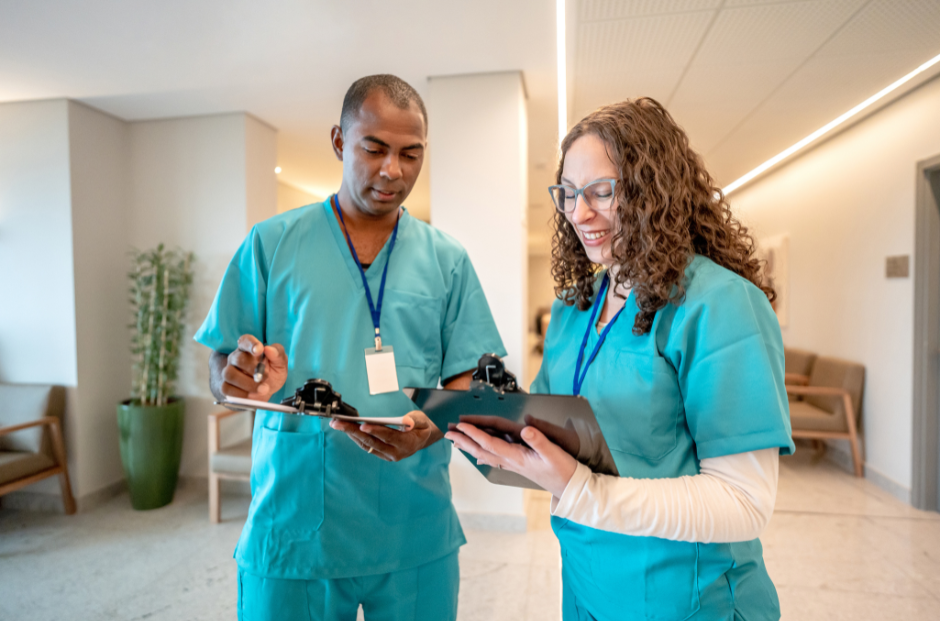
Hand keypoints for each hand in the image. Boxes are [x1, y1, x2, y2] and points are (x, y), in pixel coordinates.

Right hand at [220, 335, 287, 400]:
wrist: (266, 391)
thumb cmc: (272, 373)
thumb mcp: (281, 364)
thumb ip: (278, 354)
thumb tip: (269, 349)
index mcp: (249, 348)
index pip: (245, 340)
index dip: (251, 344)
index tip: (259, 350)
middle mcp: (236, 357)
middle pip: (238, 359)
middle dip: (254, 370)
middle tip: (266, 377)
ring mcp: (229, 371)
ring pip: (230, 374)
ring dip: (248, 383)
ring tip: (262, 388)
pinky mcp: (226, 386)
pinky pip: (226, 388)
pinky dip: (240, 394)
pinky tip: (251, 395)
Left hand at [329, 410, 442, 461]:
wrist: (423, 439)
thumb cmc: (421, 427)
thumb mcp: (423, 421)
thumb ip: (415, 421)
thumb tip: (406, 421)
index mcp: (407, 444)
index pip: (389, 437)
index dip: (376, 430)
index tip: (363, 424)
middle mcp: (395, 453)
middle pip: (372, 442)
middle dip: (354, 431)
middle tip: (338, 423)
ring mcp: (387, 455)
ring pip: (366, 445)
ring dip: (351, 434)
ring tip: (337, 424)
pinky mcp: (381, 454)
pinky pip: (366, 446)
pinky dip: (356, 437)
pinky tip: (347, 429)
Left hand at [445, 423, 577, 497]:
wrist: (569, 488)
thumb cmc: (563, 470)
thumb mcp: (554, 453)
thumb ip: (540, 441)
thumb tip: (525, 429)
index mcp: (517, 457)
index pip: (490, 444)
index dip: (474, 434)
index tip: (461, 425)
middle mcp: (511, 462)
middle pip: (481, 451)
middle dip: (464, 442)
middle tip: (448, 433)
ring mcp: (513, 464)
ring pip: (485, 455)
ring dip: (469, 448)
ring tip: (456, 442)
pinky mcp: (518, 465)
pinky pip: (494, 459)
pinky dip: (482, 455)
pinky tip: (477, 457)